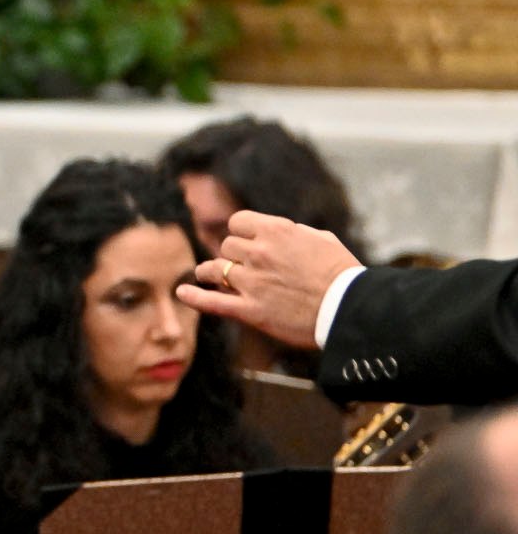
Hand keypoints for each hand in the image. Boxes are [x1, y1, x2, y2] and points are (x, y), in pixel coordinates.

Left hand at [176, 209, 360, 350]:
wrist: (350, 308)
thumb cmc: (343, 274)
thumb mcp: (321, 239)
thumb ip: (294, 232)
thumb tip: (280, 230)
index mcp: (275, 231)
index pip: (237, 223)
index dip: (241, 232)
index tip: (247, 240)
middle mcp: (258, 253)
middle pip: (226, 246)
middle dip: (233, 255)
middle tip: (244, 265)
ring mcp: (251, 282)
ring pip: (214, 269)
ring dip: (212, 272)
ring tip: (209, 275)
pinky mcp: (250, 310)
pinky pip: (213, 302)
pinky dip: (195, 297)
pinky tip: (182, 292)